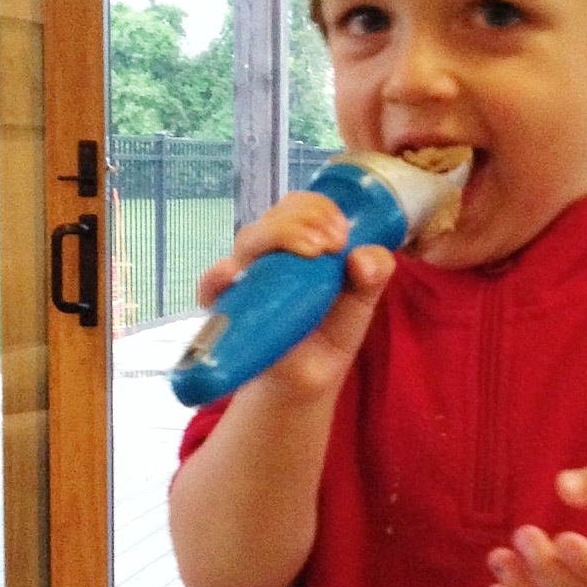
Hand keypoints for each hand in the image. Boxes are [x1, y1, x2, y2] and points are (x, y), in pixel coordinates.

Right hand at [197, 192, 393, 399]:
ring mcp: (247, 278)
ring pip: (249, 241)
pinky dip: (216, 279)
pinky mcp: (227, 308)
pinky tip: (229, 275)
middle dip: (304, 220)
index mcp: (302, 242)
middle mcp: (271, 254)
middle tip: (331, 243)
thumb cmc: (330, 333)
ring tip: (310, 252)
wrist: (307, 380)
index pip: (301, 206)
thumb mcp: (362, 302)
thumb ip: (373, 274)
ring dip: (277, 237)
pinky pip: (212, 287)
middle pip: (275, 217)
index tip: (341, 233)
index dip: (320, 209)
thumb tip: (362, 258)